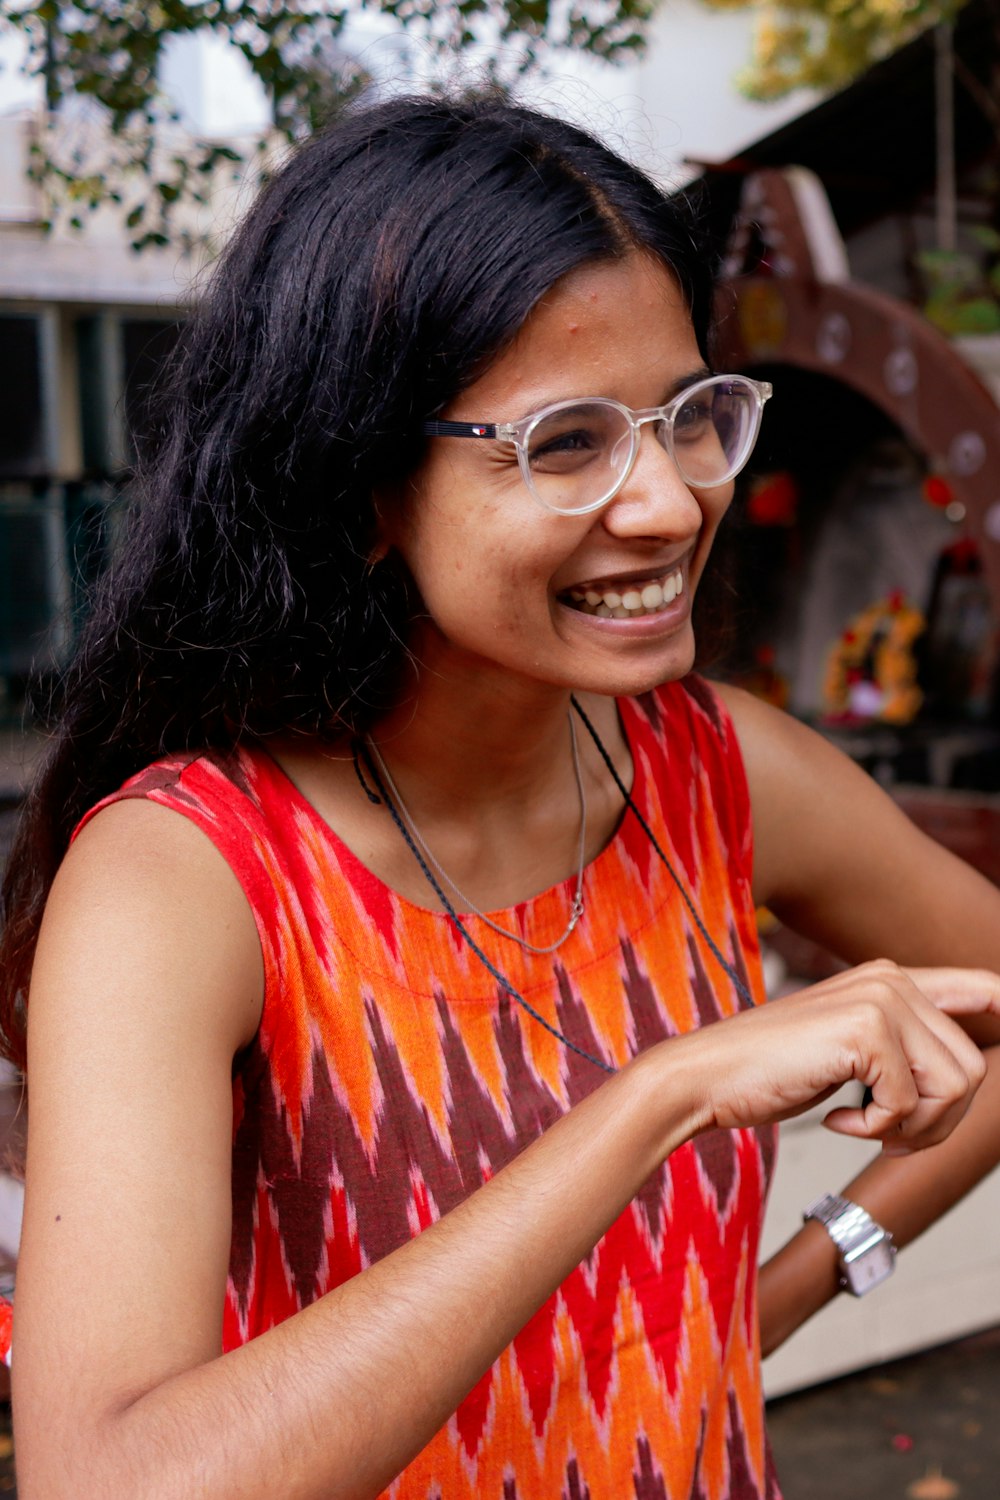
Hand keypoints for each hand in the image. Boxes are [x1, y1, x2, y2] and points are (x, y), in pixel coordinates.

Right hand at [684, 961, 997, 1152]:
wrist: (707, 1077)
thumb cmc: (769, 1071)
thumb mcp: (847, 1052)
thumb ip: (900, 1047)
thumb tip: (967, 1066)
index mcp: (888, 979)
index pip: (979, 986)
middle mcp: (890, 979)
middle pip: (971, 1068)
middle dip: (937, 1120)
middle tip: (886, 1132)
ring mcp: (880, 999)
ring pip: (953, 1088)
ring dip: (911, 1129)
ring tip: (862, 1125)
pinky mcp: (866, 1030)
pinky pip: (907, 1106)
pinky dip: (874, 1131)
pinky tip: (836, 1119)